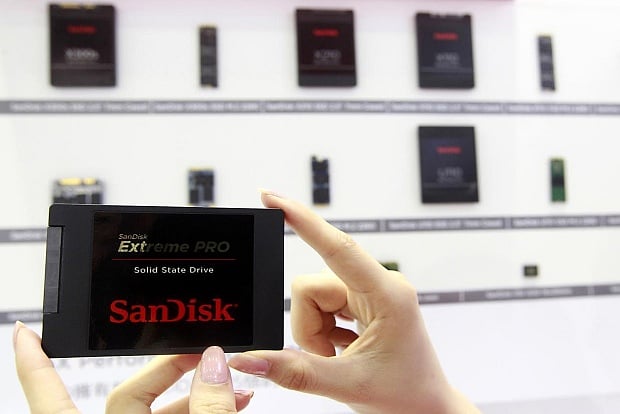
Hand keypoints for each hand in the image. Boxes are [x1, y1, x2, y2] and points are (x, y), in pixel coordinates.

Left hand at [13, 322, 252, 412]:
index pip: (51, 397)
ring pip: (158, 410)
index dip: (35, 365)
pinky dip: (205, 409)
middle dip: (171, 366)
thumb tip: (215, 366)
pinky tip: (235, 401)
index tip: (27, 331)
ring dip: (200, 391)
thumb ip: (205, 412)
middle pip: (129, 392)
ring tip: (236, 384)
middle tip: (208, 349)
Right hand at [228, 191, 480, 413]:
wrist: (427, 408)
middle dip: (309, 327)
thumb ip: (294, 371)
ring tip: (339, 357)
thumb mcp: (346, 384)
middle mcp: (379, 284)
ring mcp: (370, 292)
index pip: (338, 248)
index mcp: (387, 294)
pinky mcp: (363, 301)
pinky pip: (321, 307)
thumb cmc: (405, 395)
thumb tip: (249, 359)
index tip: (274, 198)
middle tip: (330, 357)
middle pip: (312, 288)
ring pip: (312, 299)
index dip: (303, 220)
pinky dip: (321, 332)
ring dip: (315, 333)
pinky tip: (343, 349)